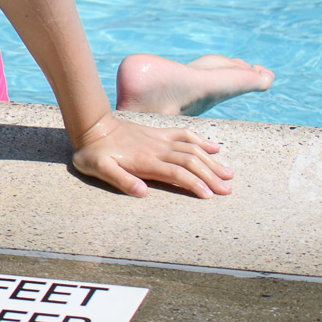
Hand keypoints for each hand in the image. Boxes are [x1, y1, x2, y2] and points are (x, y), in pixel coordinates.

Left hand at [70, 114, 233, 198]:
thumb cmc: (93, 153)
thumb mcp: (99, 169)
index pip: (177, 173)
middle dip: (210, 176)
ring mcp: (160, 140)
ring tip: (228, 174)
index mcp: (146, 161)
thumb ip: (121, 180)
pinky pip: (184, 134)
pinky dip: (201, 140)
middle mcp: (157, 150)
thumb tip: (142, 192)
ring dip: (211, 161)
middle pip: (190, 162)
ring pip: (192, 149)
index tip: (209, 196)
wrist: (92, 126)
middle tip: (227, 190)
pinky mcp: (159, 133)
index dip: (194, 184)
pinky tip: (214, 147)